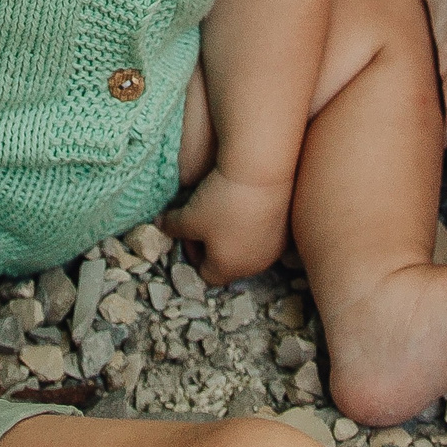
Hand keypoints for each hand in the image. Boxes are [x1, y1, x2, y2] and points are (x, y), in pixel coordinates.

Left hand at [161, 166, 294, 286]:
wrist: (261, 173)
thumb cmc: (221, 201)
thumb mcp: (188, 215)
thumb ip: (172, 225)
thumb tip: (160, 225)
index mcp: (226, 269)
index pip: (205, 273)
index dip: (192, 252)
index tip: (189, 230)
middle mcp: (252, 267)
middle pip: (227, 263)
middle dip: (213, 245)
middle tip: (205, 219)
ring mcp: (272, 251)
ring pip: (247, 249)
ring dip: (234, 236)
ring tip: (227, 210)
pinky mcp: (286, 232)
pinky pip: (263, 236)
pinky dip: (253, 226)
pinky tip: (246, 204)